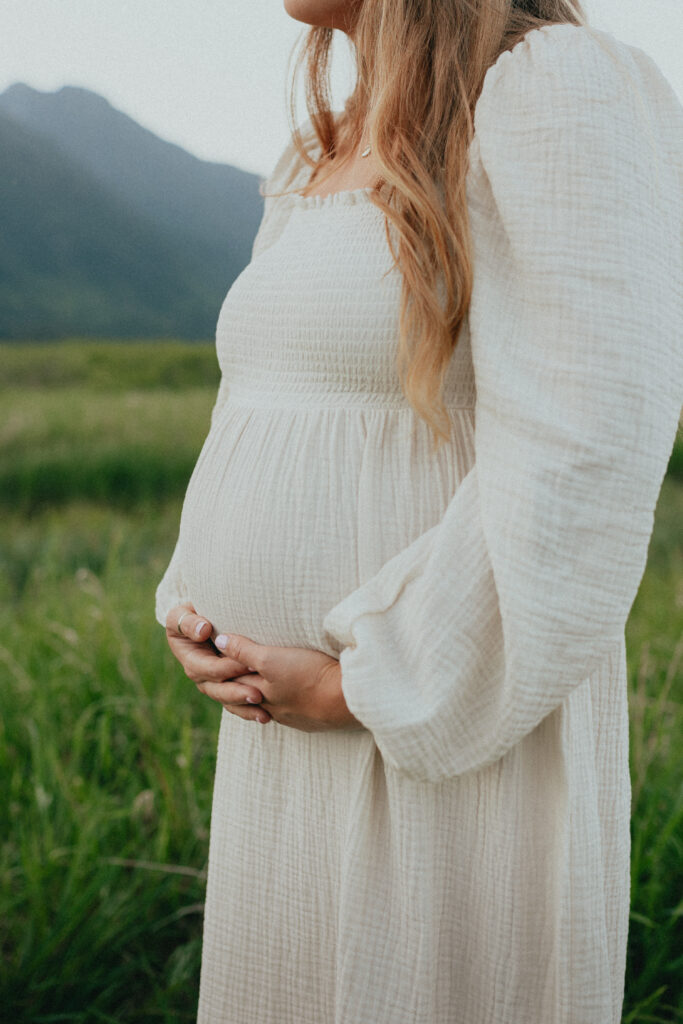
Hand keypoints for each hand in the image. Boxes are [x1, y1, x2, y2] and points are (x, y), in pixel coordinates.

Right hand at [165, 604, 268, 723]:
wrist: (207, 616)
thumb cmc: (195, 610)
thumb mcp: (184, 612)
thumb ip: (189, 622)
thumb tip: (203, 631)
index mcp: (189, 658)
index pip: (208, 668)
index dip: (227, 668)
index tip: (249, 665)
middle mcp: (200, 673)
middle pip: (218, 689)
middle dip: (237, 693)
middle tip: (258, 694)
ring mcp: (213, 681)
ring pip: (228, 700)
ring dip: (245, 708)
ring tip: (264, 714)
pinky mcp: (228, 684)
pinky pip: (237, 702)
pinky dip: (250, 710)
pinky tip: (266, 716)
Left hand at [200, 632, 360, 732]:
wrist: (345, 700)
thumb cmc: (309, 675)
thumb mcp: (272, 658)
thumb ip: (245, 651)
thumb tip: (220, 641)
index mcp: (258, 692)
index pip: (232, 682)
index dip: (223, 668)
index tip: (217, 654)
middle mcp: (271, 708)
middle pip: (246, 696)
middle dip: (236, 684)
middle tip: (229, 670)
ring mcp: (291, 716)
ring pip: (266, 707)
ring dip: (258, 697)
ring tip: (255, 687)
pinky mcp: (309, 720)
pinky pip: (288, 712)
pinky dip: (282, 704)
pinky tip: (287, 699)